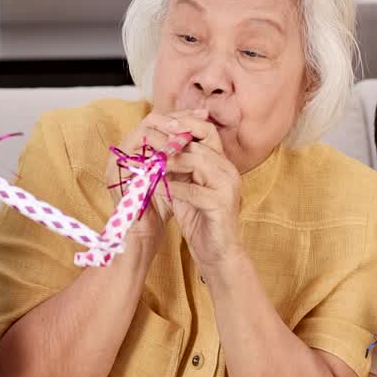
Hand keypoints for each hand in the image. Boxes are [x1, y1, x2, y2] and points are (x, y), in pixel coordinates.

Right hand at [107, 108, 206, 242]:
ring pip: (144, 132)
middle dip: (178, 120)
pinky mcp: (116, 175)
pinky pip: (139, 153)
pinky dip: (161, 151)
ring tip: (194, 136)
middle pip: (150, 120)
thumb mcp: (174, 175)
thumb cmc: (160, 206)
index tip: (204, 116)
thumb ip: (181, 155)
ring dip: (171, 133)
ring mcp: (117, 162)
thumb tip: (203, 132)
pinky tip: (182, 153)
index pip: (157, 120)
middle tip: (200, 120)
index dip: (181, 116)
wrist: (144, 234)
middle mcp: (124, 151)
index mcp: (136, 149)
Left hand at [159, 113, 242, 269]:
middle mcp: (229, 170)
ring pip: (198, 161)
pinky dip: (171, 188)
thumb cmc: (201, 221)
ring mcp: (228, 187)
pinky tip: (153, 188)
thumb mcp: (186, 188)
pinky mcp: (221, 204)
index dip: (184, 123)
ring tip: (148, 161)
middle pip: (201, 142)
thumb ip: (177, 168)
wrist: (218, 253)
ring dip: (169, 160)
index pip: (207, 131)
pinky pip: (193, 191)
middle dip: (171, 140)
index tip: (158, 122)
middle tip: (147, 139)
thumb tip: (154, 149)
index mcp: (222, 163)